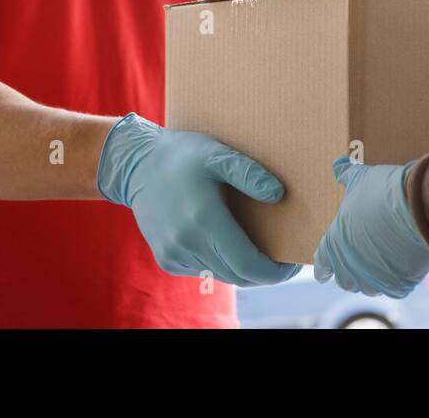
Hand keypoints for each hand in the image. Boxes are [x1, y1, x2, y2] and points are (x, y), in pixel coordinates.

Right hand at [96, 114, 300, 286]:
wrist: (137, 165)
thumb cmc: (183, 155)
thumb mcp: (218, 154)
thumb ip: (249, 173)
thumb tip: (278, 195)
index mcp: (204, 219)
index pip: (247, 265)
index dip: (274, 272)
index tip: (291, 265)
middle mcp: (187, 243)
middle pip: (238, 276)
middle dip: (263, 273)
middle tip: (281, 258)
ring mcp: (174, 255)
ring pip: (221, 275)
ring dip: (242, 268)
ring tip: (258, 248)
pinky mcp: (166, 260)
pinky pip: (203, 270)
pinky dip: (220, 263)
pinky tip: (226, 242)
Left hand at [313, 156, 428, 297]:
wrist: (419, 207)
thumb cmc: (384, 192)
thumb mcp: (362, 178)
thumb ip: (346, 174)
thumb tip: (337, 164)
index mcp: (335, 242)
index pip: (322, 263)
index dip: (323, 265)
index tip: (324, 270)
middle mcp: (351, 265)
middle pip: (344, 279)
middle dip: (348, 272)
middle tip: (356, 264)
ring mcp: (374, 278)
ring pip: (367, 287)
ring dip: (370, 279)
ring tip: (376, 268)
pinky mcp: (397, 284)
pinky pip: (391, 288)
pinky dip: (393, 281)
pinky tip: (397, 269)